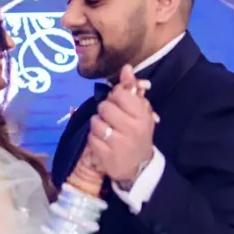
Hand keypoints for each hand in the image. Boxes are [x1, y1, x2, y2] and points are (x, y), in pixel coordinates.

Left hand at [87, 65, 156, 187]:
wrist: (138, 165)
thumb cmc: (138, 133)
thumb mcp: (141, 111)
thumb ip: (132, 90)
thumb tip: (126, 68)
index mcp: (142, 115)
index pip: (121, 95)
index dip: (115, 96)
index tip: (118, 103)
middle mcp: (132, 128)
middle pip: (105, 107)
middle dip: (104, 110)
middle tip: (110, 116)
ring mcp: (119, 143)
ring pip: (96, 122)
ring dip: (97, 123)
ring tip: (105, 128)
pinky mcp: (106, 155)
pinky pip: (91, 138)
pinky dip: (93, 137)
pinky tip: (101, 139)